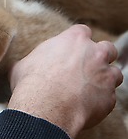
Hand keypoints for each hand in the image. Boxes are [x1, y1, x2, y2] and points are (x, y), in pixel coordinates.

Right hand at [8, 24, 122, 138]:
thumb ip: (33, 61)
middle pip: (108, 48)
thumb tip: (23, 66)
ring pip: (115, 74)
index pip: (83, 31)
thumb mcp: (23, 65)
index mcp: (73, 40)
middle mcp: (95, 53)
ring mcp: (105, 76)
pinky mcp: (109, 98)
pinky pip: (109, 98)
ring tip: (87, 89)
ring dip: (104, 80)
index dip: (78, 41)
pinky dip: (100, 101)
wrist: (45, 107)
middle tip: (86, 68)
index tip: (71, 50)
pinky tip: (85, 106)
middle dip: (100, 57)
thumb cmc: (32, 83)